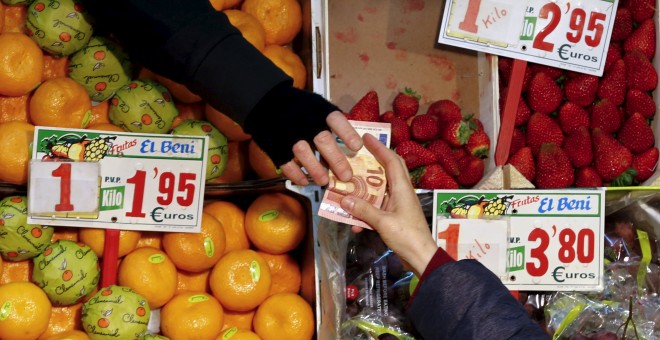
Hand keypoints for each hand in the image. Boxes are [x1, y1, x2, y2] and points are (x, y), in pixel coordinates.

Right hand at [280, 111, 362, 185]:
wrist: (266, 102)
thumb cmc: (300, 108)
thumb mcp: (316, 107)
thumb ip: (331, 124)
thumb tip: (352, 148)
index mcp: (318, 110)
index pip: (336, 120)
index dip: (347, 134)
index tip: (357, 148)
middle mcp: (304, 121)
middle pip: (322, 140)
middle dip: (336, 160)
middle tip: (346, 176)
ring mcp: (288, 133)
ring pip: (303, 152)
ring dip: (316, 169)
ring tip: (325, 181)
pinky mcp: (275, 145)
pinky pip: (285, 162)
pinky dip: (295, 173)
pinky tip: (305, 181)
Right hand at [339, 134, 437, 275]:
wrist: (421, 258)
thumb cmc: (407, 237)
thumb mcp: (383, 223)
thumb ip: (363, 210)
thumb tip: (344, 199)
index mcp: (402, 188)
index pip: (391, 161)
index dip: (380, 148)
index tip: (366, 137)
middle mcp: (401, 192)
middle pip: (388, 170)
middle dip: (373, 162)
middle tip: (356, 156)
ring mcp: (399, 204)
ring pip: (380, 190)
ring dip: (365, 190)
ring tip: (348, 188)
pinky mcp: (395, 216)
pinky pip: (378, 207)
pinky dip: (366, 211)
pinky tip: (354, 223)